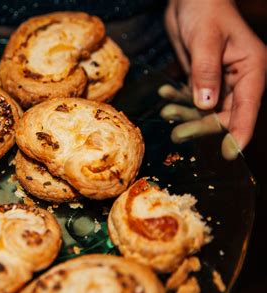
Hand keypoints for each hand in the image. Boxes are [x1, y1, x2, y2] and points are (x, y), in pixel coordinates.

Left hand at [165, 0, 265, 154]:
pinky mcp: (201, 79)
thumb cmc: (204, 10)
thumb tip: (206, 105)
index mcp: (251, 69)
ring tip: (166, 111)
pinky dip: (177, 98)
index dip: (240, 132)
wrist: (190, 0)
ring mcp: (219, 81)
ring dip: (185, 113)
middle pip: (223, 114)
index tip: (229, 154)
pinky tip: (165, 93)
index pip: (248, 107)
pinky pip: (190, 98)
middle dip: (201, 126)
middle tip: (177, 135)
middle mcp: (238, 79)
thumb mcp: (205, 39)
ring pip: (204, 110)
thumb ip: (205, 72)